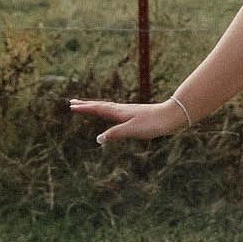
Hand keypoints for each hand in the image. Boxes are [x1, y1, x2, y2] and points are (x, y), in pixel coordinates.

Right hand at [68, 97, 192, 146]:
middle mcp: (122, 109)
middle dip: (86, 105)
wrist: (171, 117)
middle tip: (73, 102)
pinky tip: (111, 114)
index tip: (71, 106)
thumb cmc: (152, 124)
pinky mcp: (135, 115)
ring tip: (88, 106)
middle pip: (100, 106)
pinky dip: (107, 111)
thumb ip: (115, 134)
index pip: (98, 109)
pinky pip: (115, 111)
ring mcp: (128, 111)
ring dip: (95, 106)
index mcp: (119, 112)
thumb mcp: (132, 131)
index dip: (85, 108)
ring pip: (107, 107)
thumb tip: (98, 139)